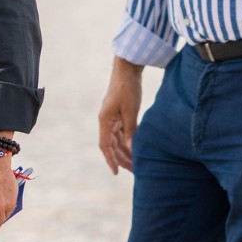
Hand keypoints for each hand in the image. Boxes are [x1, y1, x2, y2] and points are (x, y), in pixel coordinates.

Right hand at [97, 59, 143, 174]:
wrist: (128, 69)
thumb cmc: (128, 88)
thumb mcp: (130, 111)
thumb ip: (130, 131)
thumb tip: (130, 150)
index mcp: (105, 121)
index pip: (105, 146)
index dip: (111, 160)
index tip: (116, 173)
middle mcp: (106, 121)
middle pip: (112, 145)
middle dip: (121, 159)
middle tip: (134, 171)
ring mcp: (112, 117)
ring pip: (117, 140)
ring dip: (125, 151)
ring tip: (136, 163)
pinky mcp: (119, 114)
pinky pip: (122, 132)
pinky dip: (128, 141)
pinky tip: (136, 147)